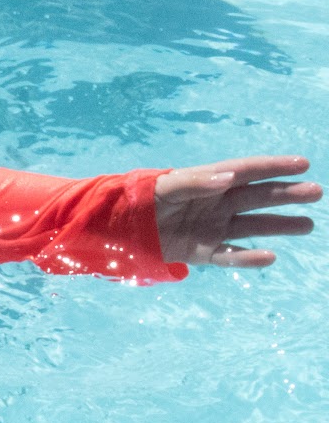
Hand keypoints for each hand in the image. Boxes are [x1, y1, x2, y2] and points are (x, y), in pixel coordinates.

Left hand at [154, 156, 317, 267]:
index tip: (303, 164)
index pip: (246, 171)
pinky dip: (248, 258)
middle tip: (316, 192)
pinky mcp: (200, 252)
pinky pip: (229, 256)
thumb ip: (194, 182)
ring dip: (279, 225)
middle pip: (257, 197)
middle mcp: (215, 204)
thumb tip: (229, 177)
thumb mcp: (164, 187)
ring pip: (252, 226)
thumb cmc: (139, 199)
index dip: (274, 167)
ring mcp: (210, 228)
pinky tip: (270, 256)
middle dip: (286, 194)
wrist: (114, 228)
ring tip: (307, 225)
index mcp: (207, 182)